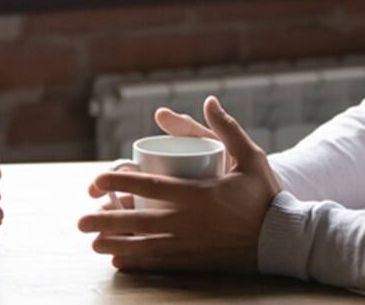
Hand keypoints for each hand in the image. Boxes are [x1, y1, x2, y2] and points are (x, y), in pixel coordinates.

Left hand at [79, 96, 280, 273]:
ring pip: (143, 245)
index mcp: (196, 194)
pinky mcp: (194, 262)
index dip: (117, 182)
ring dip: (115, 244)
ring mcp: (189, 245)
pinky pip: (159, 264)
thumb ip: (228, 128)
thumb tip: (209, 100)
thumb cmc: (266, 196)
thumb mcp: (251, 156)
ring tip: (93, 243)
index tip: (96, 181)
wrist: (283, 240)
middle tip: (81, 220)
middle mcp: (187, 221)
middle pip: (136, 220)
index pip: (147, 186)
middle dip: (105, 220)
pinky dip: (137, 263)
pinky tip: (118, 262)